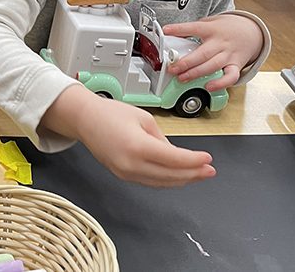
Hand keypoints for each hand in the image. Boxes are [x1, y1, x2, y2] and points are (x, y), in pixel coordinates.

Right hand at [43, 87, 214, 187]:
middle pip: (171, 175)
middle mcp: (131, 164)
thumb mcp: (143, 118)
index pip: (174, 159)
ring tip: (198, 174)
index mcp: (137, 146)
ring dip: (182, 179)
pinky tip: (178, 175)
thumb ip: (162, 138)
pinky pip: (150, 181)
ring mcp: (126, 172)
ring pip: (162, 182)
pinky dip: (167, 179)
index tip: (208, 159)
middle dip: (193, 173)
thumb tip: (175, 154)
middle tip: (209, 170)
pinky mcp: (123, 175)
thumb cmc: (109, 113)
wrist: (85, 119)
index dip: (194, 161)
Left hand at [163, 14, 262, 89]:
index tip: (166, 30)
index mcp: (212, 29)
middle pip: (203, 53)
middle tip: (173, 68)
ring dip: (196, 74)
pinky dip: (220, 83)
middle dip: (186, 62)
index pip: (194, 28)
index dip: (179, 29)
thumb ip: (194, 29)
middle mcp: (220, 42)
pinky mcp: (236, 65)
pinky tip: (208, 86)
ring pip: (212, 66)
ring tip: (182, 78)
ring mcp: (229, 55)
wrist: (251, 31)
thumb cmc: (226, 28)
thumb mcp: (210, 22)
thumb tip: (172, 35)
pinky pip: (230, 77)